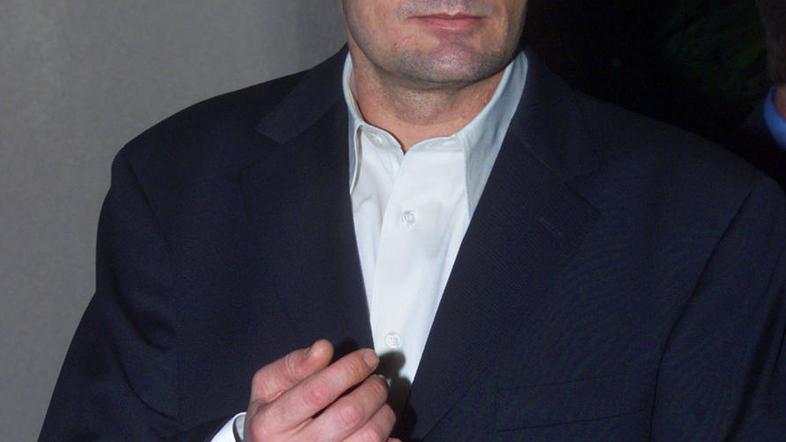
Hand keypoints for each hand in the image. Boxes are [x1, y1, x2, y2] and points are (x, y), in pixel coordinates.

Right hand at [244, 339, 399, 440]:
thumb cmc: (271, 417)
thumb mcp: (268, 387)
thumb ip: (293, 365)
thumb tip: (322, 349)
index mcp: (272, 423)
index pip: (318, 391)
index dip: (349, 369)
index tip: (366, 358)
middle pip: (349, 415)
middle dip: (372, 389)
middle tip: (376, 380)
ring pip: (369, 438)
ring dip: (383, 413)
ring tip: (378, 402)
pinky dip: (388, 439)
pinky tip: (376, 426)